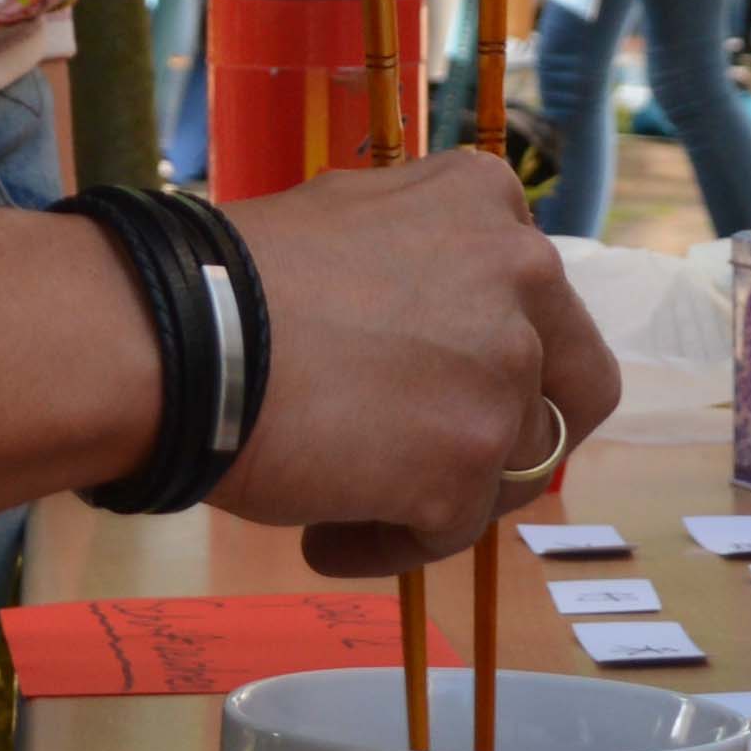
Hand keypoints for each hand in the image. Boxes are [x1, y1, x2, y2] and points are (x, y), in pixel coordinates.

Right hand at [212, 147, 618, 567]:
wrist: (177, 339)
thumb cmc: (230, 281)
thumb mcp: (349, 220)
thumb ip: (420, 260)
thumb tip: (431, 316)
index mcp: (491, 205)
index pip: (546, 303)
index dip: (509, 361)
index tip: (447, 393)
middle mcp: (524, 277)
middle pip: (573, 390)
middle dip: (521, 441)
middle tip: (453, 471)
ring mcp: (501, 373)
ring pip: (509, 469)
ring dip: (441, 498)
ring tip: (345, 508)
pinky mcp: (466, 463)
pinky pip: (449, 531)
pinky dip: (390, 544)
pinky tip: (323, 537)